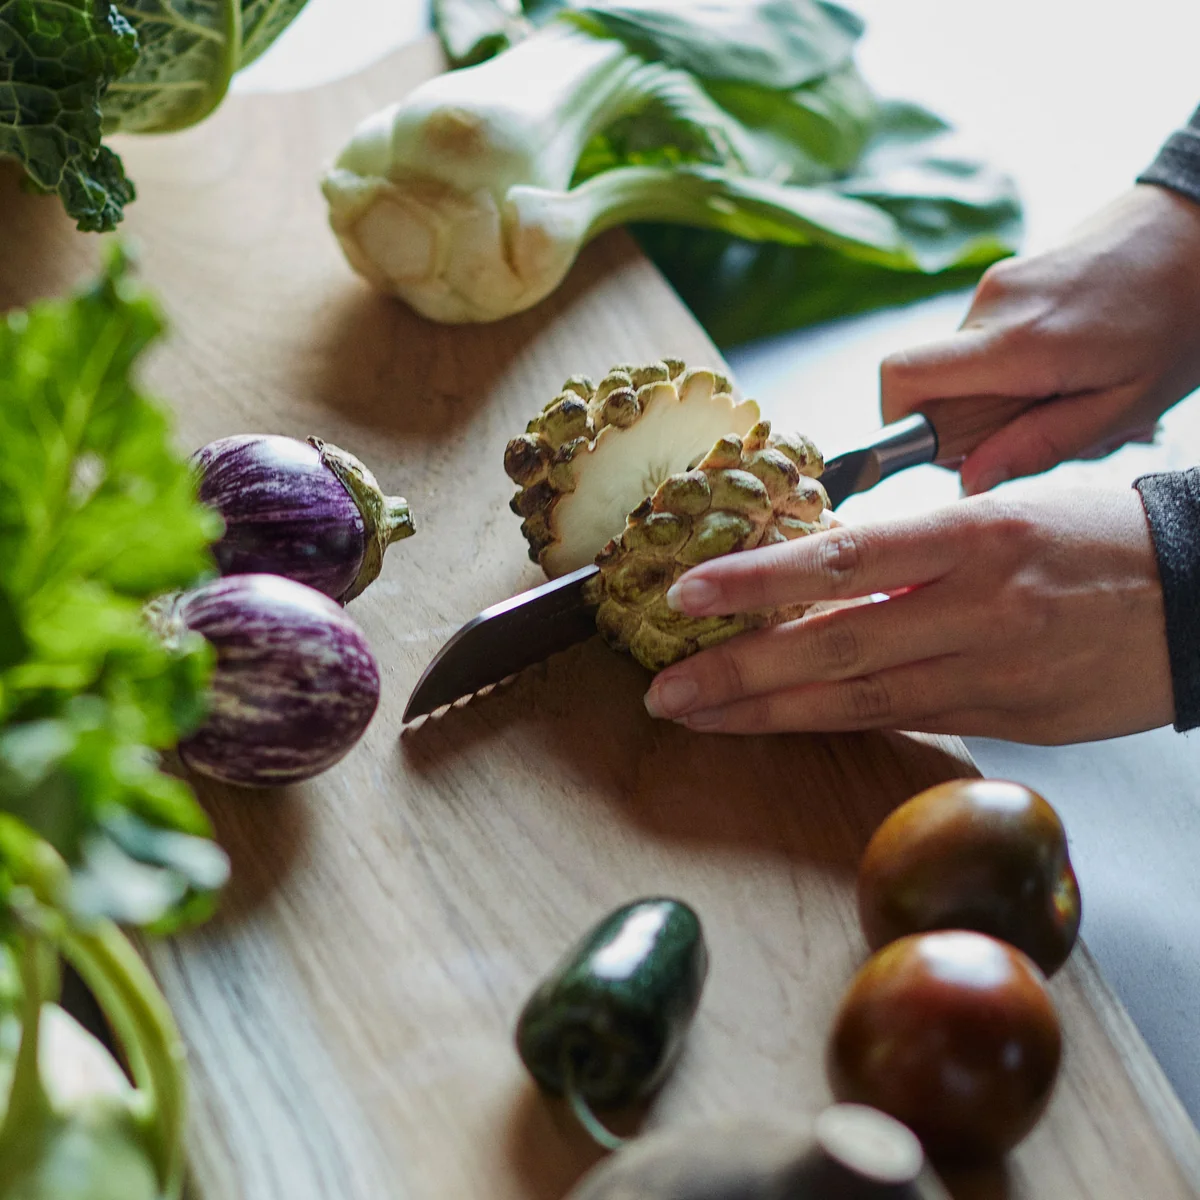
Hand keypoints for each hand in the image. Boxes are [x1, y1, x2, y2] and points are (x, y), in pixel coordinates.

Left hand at [643, 489, 1173, 743]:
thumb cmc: (1100, 533)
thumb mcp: (1006, 509)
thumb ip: (913, 548)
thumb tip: (820, 568)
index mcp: (974, 536)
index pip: (841, 559)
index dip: (757, 582)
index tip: (688, 595)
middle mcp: (977, 608)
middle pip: (834, 647)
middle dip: (739, 672)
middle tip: (664, 690)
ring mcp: (993, 673)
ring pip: (859, 700)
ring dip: (769, 712)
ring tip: (699, 717)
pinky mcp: (1008, 720)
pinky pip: (905, 723)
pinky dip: (835, 724)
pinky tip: (781, 726)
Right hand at [881, 184, 1199, 493]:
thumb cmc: (1182, 317)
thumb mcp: (1126, 404)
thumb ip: (1040, 445)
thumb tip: (969, 481)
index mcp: (1017, 344)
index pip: (902, 379)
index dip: (899, 425)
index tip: (944, 452)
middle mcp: (992, 308)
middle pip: (930, 384)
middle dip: (969, 422)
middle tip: (1037, 427)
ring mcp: (995, 286)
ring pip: (961, 366)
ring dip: (998, 395)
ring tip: (1067, 391)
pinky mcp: (1005, 278)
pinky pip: (983, 341)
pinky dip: (1010, 367)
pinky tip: (1068, 363)